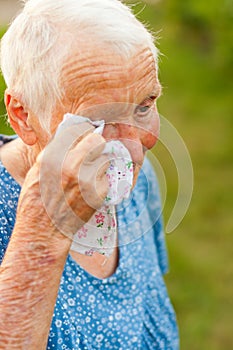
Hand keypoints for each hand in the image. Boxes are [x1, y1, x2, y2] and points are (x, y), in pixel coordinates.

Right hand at [17, 122, 109, 237]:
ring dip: (100, 164)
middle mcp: (71, 165)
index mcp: (54, 156)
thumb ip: (54, 150)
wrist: (44, 230)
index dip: (83, 132)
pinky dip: (102, 181)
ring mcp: (87, 180)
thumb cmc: (36, 200)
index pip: (78, 130)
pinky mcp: (98, 194)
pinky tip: (91, 189)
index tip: (85, 135)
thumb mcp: (37, 169)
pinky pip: (107, 178)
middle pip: (97, 140)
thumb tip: (71, 135)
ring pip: (105, 160)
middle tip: (93, 152)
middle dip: (96, 145)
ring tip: (89, 175)